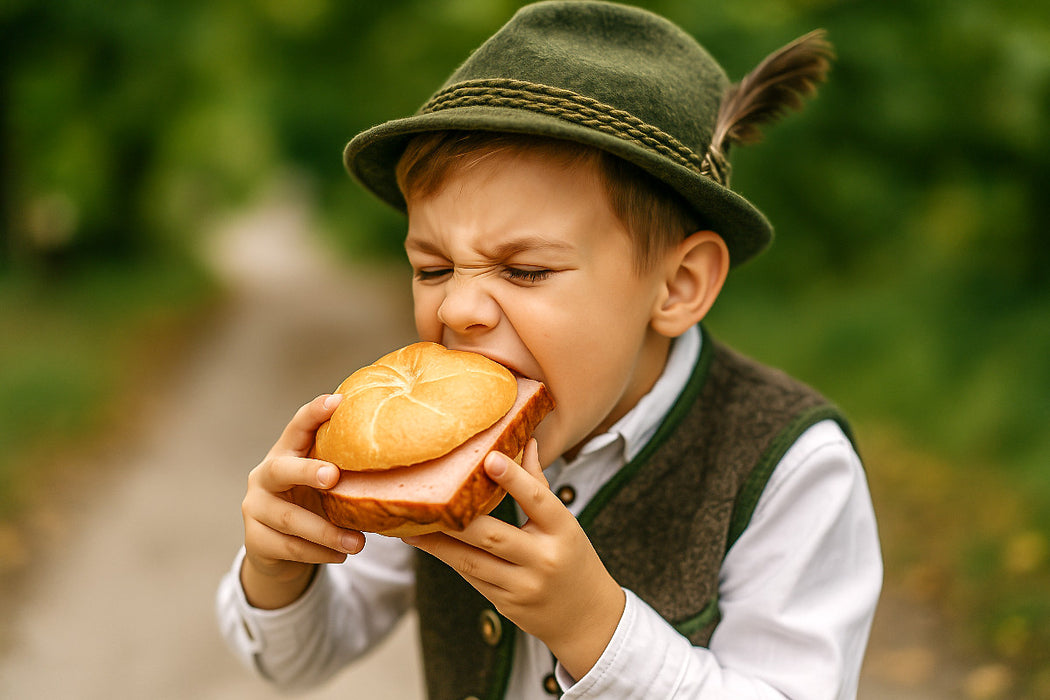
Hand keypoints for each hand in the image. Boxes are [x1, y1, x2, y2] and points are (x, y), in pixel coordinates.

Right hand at [240, 393, 364, 608]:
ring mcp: (254, 508)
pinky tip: (341, 555)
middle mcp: (263, 476)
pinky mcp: (255, 540)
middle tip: (334, 477)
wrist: (279, 549)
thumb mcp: (326, 483)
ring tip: (359, 543)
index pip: (297, 426)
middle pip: (281, 470)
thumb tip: (401, 456)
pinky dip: (319, 553)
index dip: (314, 412)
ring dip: (327, 532)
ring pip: (290, 519)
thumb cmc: (313, 503)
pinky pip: (289, 547)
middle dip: (308, 472)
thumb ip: (346, 468)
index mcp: (286, 453)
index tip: (337, 401)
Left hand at [404, 440, 625, 680]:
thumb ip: (539, 485)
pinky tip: (426, 544)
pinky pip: (471, 576)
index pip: (538, 500)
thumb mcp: (565, 523)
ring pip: (471, 560)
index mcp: (563, 531)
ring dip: (437, 542)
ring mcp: (523, 586)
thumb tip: (527, 440)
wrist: (586, 617)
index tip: (489, 459)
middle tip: (426, 498)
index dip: (514, 479)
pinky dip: (448, 558)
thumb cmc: (572, 558)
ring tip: (408, 525)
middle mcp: (543, 559)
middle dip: (455, 519)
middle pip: (492, 535)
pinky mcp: (505, 603)